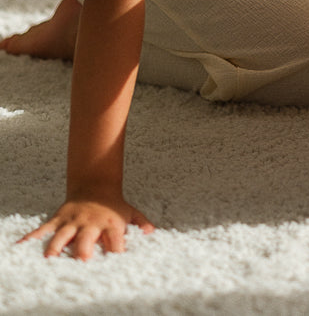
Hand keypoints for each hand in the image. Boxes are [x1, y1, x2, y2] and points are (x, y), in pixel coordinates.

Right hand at [18, 194, 154, 259]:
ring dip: (55, 247)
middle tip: (81, 261)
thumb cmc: (113, 205)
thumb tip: (151, 232)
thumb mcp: (130, 211)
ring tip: (49, 259)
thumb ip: (140, 222)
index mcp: (109, 223)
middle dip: (83, 249)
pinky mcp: (59, 219)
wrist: (95, 184)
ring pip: (62, 235)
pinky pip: (43, 229)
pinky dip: (31, 238)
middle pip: (86, 237)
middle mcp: (90, 222)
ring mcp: (73, 221)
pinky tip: (21, 247)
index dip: (116, 248)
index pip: (115, 237)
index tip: (116, 261)